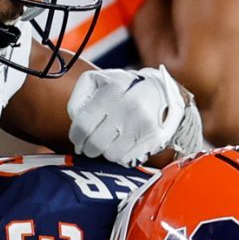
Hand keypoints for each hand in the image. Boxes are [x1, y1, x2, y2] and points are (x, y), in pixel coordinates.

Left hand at [66, 66, 202, 165]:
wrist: (165, 94)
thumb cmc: (125, 88)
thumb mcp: (101, 80)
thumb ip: (80, 95)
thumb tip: (74, 118)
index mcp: (114, 90)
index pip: (84, 124)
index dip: (76, 136)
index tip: (77, 138)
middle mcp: (129, 108)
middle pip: (95, 143)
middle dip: (88, 148)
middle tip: (89, 145)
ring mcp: (143, 125)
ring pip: (111, 154)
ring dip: (105, 152)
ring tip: (108, 142)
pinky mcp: (153, 140)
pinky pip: (127, 159)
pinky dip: (121, 155)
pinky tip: (123, 144)